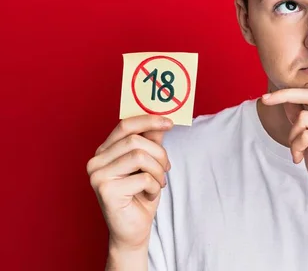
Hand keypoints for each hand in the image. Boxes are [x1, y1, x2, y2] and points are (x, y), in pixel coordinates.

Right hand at [86, 115, 172, 251]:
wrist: (133, 230)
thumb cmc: (140, 195)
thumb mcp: (149, 164)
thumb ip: (151, 141)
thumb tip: (161, 120)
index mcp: (104, 151)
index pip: (125, 125)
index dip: (148, 121)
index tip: (169, 123)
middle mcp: (96, 161)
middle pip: (135, 140)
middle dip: (159, 154)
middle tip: (166, 169)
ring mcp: (98, 176)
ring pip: (139, 156)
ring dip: (158, 171)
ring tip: (158, 183)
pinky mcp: (106, 191)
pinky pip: (142, 178)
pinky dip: (154, 186)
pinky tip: (149, 196)